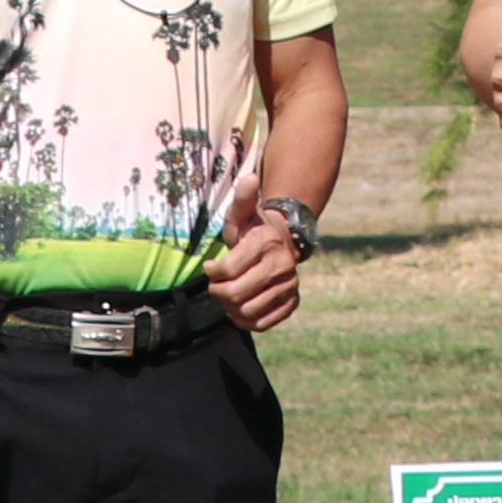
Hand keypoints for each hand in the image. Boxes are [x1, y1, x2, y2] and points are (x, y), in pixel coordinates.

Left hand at [209, 197, 312, 331]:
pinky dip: (246, 320)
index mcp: (267, 243)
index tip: (211, 267)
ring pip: (246, 312)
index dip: (212, 272)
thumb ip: (242, 199)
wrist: (284, 241)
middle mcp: (282, 266)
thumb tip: (249, 178)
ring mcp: (289, 286)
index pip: (227, 271)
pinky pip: (261, 324)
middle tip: (216, 285)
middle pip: (234, 295)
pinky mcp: (291, 303)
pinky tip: (241, 307)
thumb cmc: (252, 230)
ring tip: (228, 295)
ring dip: (229, 308)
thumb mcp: (242, 214)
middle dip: (218, 292)